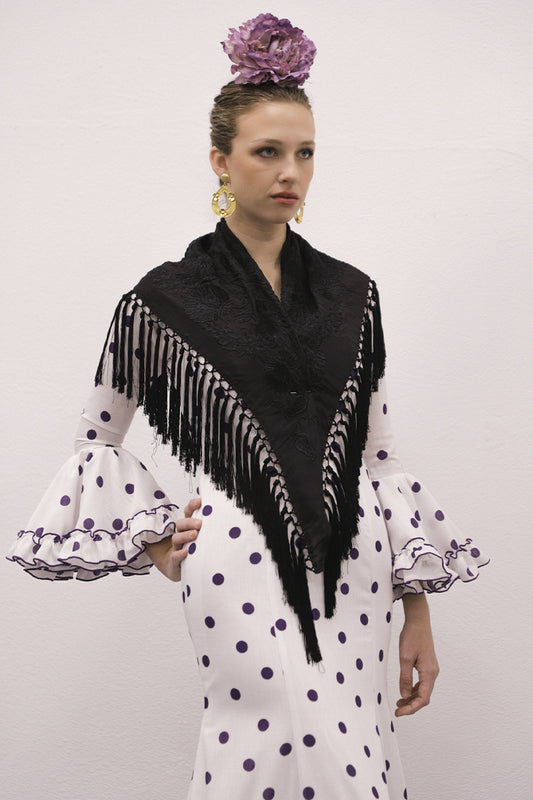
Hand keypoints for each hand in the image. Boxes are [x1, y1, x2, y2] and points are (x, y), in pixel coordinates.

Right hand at [145, 496, 201, 581]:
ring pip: (177, 538)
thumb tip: (222, 516)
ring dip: (185, 535)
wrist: (175, 568)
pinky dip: (180, 554)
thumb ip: (207, 527)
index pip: (187, 513)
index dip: (192, 506)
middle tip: (200, 523)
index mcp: (187, 528)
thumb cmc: (190, 550)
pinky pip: (175, 556)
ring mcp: (176, 548)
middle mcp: (180, 535)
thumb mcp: (199, 538)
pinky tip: (186, 552)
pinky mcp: (173, 561)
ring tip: (195, 534)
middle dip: (190, 522)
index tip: (200, 501)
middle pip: (181, 524)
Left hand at [395, 593, 438, 716]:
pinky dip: (413, 689)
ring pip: (423, 690)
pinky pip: (422, 683)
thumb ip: (404, 678)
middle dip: (411, 705)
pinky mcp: (427, 665)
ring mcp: (431, 669)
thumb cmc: (412, 637)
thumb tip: (404, 696)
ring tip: (399, 704)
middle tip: (397, 710)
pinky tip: (405, 691)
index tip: (399, 712)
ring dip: (412, 698)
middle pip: (424, 697)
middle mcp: (433, 673)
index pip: (423, 699)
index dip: (411, 708)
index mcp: (429, 673)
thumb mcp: (405, 658)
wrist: (419, 621)